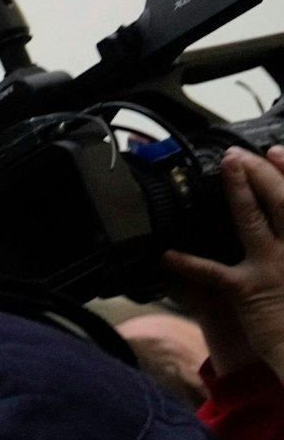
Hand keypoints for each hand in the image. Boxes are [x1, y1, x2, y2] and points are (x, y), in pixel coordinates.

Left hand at [164, 146, 283, 377]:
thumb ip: (276, 242)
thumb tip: (267, 223)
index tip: (277, 149)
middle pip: (282, 201)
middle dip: (259, 172)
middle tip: (239, 153)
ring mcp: (274, 268)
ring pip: (254, 222)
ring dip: (237, 191)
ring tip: (224, 168)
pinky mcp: (248, 290)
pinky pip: (213, 272)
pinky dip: (188, 264)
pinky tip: (167, 256)